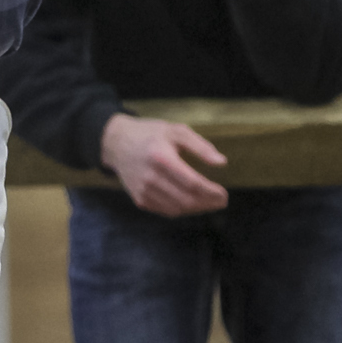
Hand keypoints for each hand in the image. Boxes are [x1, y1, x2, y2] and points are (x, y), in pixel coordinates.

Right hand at [101, 113, 229, 215]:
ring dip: (197, 209)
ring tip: (209, 203)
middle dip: (208, 203)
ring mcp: (143, 191)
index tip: (224, 194)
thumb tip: (221, 163)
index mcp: (162, 158)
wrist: (116, 144)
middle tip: (221, 201)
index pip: (192, 183)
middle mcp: (151, 178)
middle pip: (186, 199)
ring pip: (177, 209)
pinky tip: (191, 203)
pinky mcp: (139, 199)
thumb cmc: (150, 134)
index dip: (211, 192)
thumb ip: (200, 146)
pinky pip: (165, 211)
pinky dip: (182, 210)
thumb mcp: (177, 131)